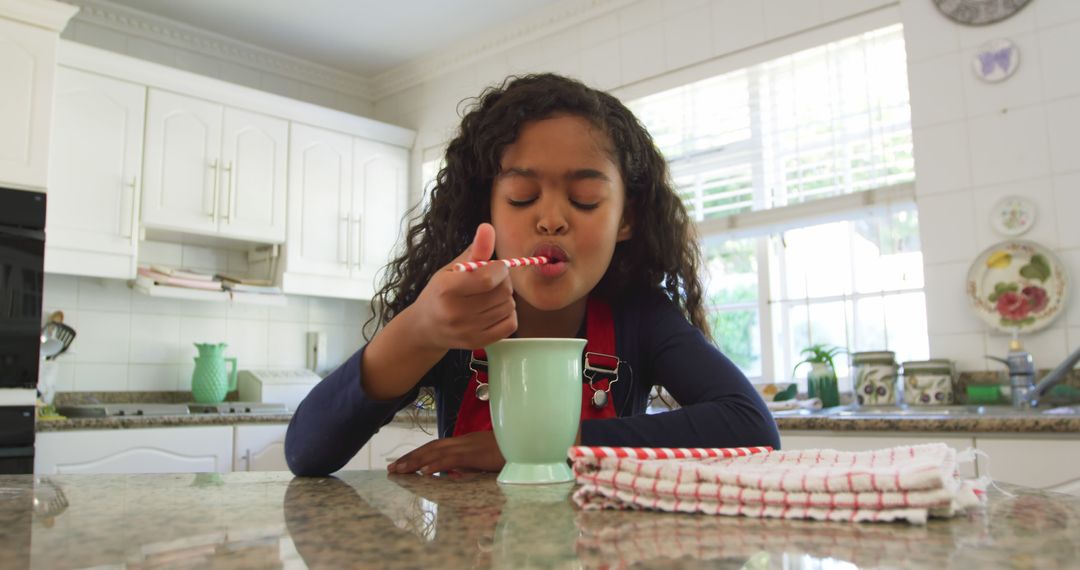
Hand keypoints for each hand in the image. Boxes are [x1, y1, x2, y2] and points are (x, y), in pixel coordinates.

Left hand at [387, 430, 504, 474]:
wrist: (526, 444)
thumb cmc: (510, 453)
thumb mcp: (485, 461)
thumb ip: (469, 466)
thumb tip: (454, 474)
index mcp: (465, 443)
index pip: (436, 447)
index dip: (417, 454)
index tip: (402, 463)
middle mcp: (463, 442)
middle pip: (431, 448)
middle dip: (410, 457)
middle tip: (392, 468)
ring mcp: (468, 446)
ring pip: (436, 452)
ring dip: (415, 461)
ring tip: (399, 470)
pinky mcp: (475, 454)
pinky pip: (452, 460)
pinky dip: (436, 465)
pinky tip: (423, 472)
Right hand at [408, 223, 516, 350]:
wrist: (426, 328)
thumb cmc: (440, 293)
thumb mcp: (451, 269)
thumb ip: (474, 250)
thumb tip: (488, 227)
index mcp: (446, 289)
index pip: (487, 278)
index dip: (499, 269)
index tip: (496, 266)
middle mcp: (456, 313)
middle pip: (502, 292)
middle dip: (503, 281)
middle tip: (492, 280)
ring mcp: (467, 331)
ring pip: (509, 306)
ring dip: (506, 297)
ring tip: (490, 295)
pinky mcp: (478, 343)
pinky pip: (511, 324)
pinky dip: (508, 314)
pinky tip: (494, 310)